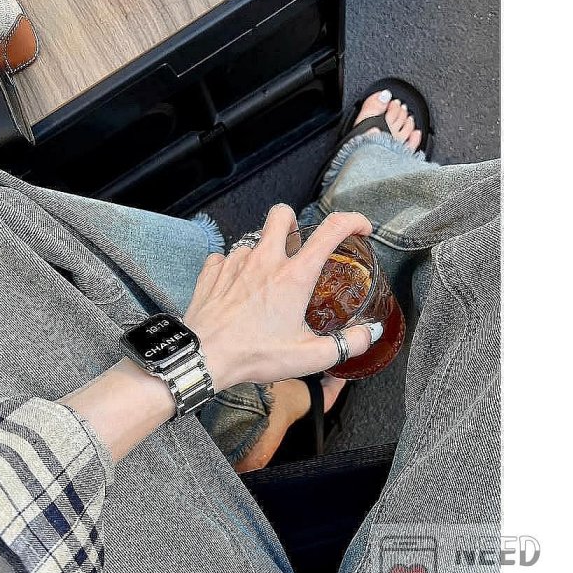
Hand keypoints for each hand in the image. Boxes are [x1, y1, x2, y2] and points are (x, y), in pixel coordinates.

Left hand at [183, 205, 375, 391]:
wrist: (204, 357)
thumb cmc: (254, 355)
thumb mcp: (309, 356)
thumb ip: (346, 344)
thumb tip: (369, 334)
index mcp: (294, 276)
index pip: (331, 231)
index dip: (352, 222)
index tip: (359, 229)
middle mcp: (265, 260)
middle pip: (282, 214)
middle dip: (294, 221)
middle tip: (296, 244)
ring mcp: (235, 261)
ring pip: (253, 240)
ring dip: (262, 254)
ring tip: (263, 284)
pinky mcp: (212, 271)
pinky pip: (226, 257)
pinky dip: (234, 269)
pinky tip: (237, 290)